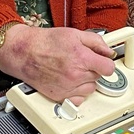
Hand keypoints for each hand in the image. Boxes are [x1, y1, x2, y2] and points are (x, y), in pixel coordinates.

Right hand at [0, 25, 114, 104]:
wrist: (24, 53)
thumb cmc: (45, 42)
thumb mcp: (74, 34)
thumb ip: (96, 42)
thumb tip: (108, 51)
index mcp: (82, 58)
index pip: (109, 68)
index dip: (106, 63)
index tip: (103, 62)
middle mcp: (76, 75)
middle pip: (98, 78)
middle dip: (93, 69)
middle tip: (82, 61)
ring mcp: (68, 87)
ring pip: (90, 89)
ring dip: (85, 81)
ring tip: (74, 70)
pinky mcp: (60, 96)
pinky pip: (78, 99)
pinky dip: (77, 92)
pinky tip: (70, 82)